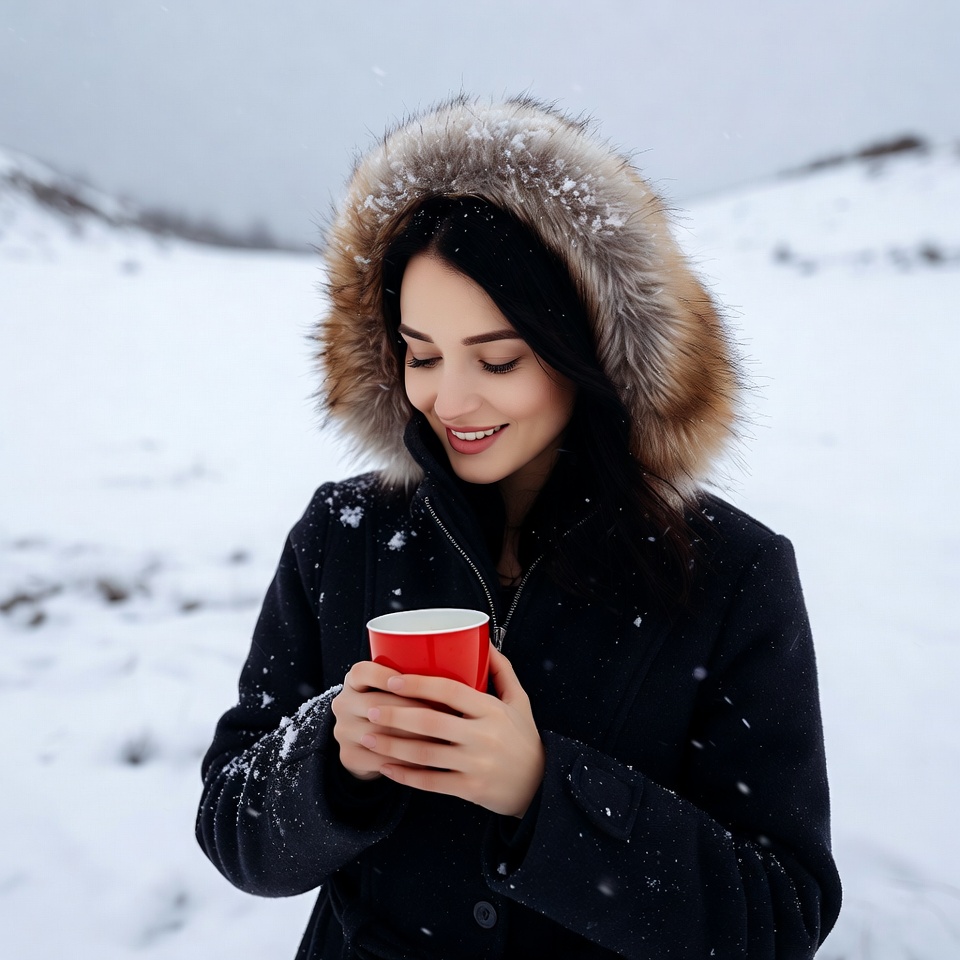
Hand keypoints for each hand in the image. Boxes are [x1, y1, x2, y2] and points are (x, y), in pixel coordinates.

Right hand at [331, 660, 438, 779]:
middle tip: (444, 715)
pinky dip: (406, 762)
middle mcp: (343, 703)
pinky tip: (427, 762)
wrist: (369, 744)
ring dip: (413, 737)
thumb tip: (460, 668)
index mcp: (354, 680)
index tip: (407, 681)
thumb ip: (415, 677)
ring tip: (442, 739)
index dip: (384, 675)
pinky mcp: (349, 756)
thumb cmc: (395, 707)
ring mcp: (343, 731)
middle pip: (376, 704)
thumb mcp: (396, 688)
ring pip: (380, 734)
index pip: (363, 672)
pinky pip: (380, 759)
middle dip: (412, 710)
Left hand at [360, 645, 545, 817]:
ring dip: (392, 745)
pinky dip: (405, 776)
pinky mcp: (470, 789)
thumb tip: (483, 640)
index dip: (418, 684)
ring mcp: (475, 764)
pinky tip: (385, 768)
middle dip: (395, 715)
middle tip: (369, 709)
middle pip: (430, 722)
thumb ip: (502, 670)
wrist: (542, 786)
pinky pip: (431, 782)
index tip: (392, 679)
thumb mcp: (519, 701)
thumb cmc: (524, 738)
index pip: (450, 691)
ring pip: (425, 754)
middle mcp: (483, 736)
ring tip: (368, 736)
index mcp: (492, 710)